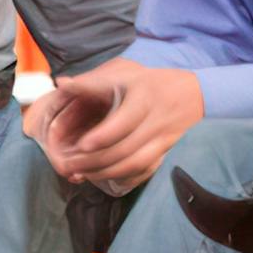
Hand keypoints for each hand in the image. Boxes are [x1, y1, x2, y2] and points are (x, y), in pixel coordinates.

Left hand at [27, 61, 198, 193]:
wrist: (191, 95)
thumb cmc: (149, 84)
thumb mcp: (123, 76)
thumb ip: (91, 83)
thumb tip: (61, 84)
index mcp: (144, 98)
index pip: (124, 121)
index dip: (103, 136)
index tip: (82, 145)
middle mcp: (154, 121)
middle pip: (125, 148)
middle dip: (95, 160)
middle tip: (69, 165)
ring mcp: (161, 139)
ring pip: (134, 163)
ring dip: (106, 172)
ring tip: (81, 173)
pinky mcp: (163, 152)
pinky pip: (143, 170)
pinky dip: (122, 177)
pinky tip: (102, 176)